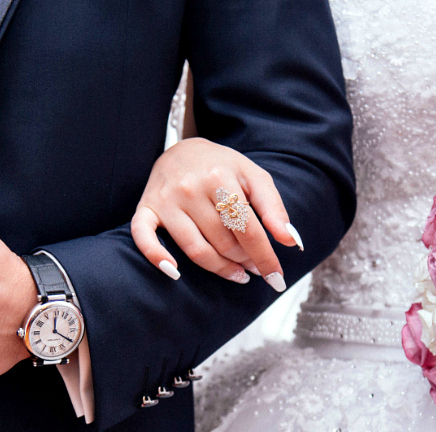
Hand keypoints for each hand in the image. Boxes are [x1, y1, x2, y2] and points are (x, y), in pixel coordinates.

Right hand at [131, 137, 300, 291]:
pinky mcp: (145, 208)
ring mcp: (166, 200)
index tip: (276, 278)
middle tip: (255, 267)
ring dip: (220, 269)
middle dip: (245, 261)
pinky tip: (175, 274)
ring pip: (195, 249)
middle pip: (224, 242)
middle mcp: (190, 188)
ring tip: (237, 273)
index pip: (248, 229)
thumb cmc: (222, 167)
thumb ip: (274, 208)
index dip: (265, 257)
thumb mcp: (254, 177)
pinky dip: (157, 257)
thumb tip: (292, 242)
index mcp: (220, 177)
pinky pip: (144, 238)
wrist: (182, 149)